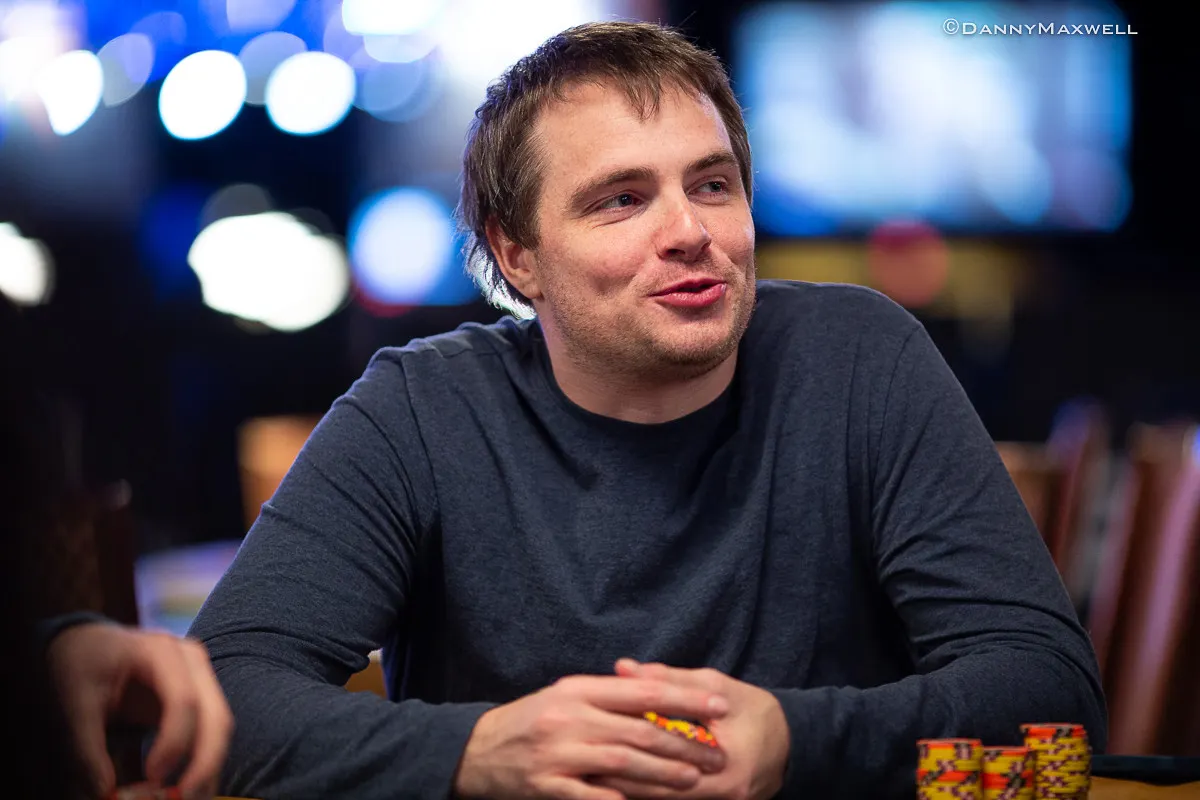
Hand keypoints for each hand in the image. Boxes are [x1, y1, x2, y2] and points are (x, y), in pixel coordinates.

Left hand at [47, 623, 233, 799]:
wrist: (89, 645)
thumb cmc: (83, 665)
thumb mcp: (74, 701)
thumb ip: (86, 748)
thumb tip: (105, 793)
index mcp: (161, 651)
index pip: (183, 700)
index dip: (174, 743)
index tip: (152, 778)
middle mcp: (192, 663)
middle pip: (216, 716)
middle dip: (205, 763)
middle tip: (184, 799)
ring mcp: (201, 679)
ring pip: (220, 729)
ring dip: (208, 770)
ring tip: (187, 799)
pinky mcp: (199, 699)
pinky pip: (211, 735)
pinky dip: (202, 765)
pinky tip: (187, 789)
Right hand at [453, 673, 730, 799]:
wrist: (475, 752)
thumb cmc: (530, 721)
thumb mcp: (564, 695)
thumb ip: (607, 694)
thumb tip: (658, 688)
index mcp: (577, 690)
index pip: (642, 691)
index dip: (685, 698)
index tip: (720, 705)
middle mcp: (570, 719)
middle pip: (639, 730)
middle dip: (683, 744)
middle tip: (716, 755)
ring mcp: (559, 755)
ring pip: (623, 764)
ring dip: (664, 773)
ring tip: (694, 779)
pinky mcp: (549, 788)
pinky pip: (595, 798)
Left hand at [592, 660, 790, 799]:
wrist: (794, 742)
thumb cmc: (755, 709)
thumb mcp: (715, 686)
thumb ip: (668, 680)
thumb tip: (622, 668)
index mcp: (724, 766)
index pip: (664, 764)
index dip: (625, 754)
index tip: (591, 743)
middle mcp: (722, 795)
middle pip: (659, 792)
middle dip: (619, 778)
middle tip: (581, 765)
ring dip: (628, 787)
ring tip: (589, 774)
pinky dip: (647, 791)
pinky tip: (619, 782)